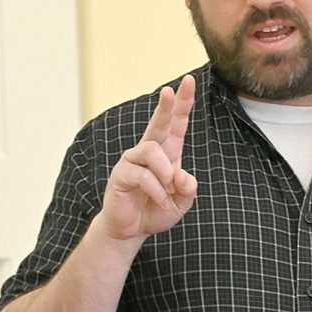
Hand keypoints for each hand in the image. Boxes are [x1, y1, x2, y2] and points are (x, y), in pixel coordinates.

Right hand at [99, 74, 197, 241]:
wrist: (132, 230)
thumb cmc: (155, 211)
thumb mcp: (181, 203)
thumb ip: (188, 189)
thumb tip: (182, 175)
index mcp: (168, 153)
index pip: (176, 123)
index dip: (183, 103)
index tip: (189, 82)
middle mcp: (150, 151)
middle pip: (159, 123)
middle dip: (166, 106)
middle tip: (170, 90)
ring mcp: (133, 161)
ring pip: (152, 151)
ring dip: (164, 173)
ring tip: (167, 191)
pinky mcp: (121, 174)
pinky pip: (142, 174)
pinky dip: (156, 190)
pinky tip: (158, 200)